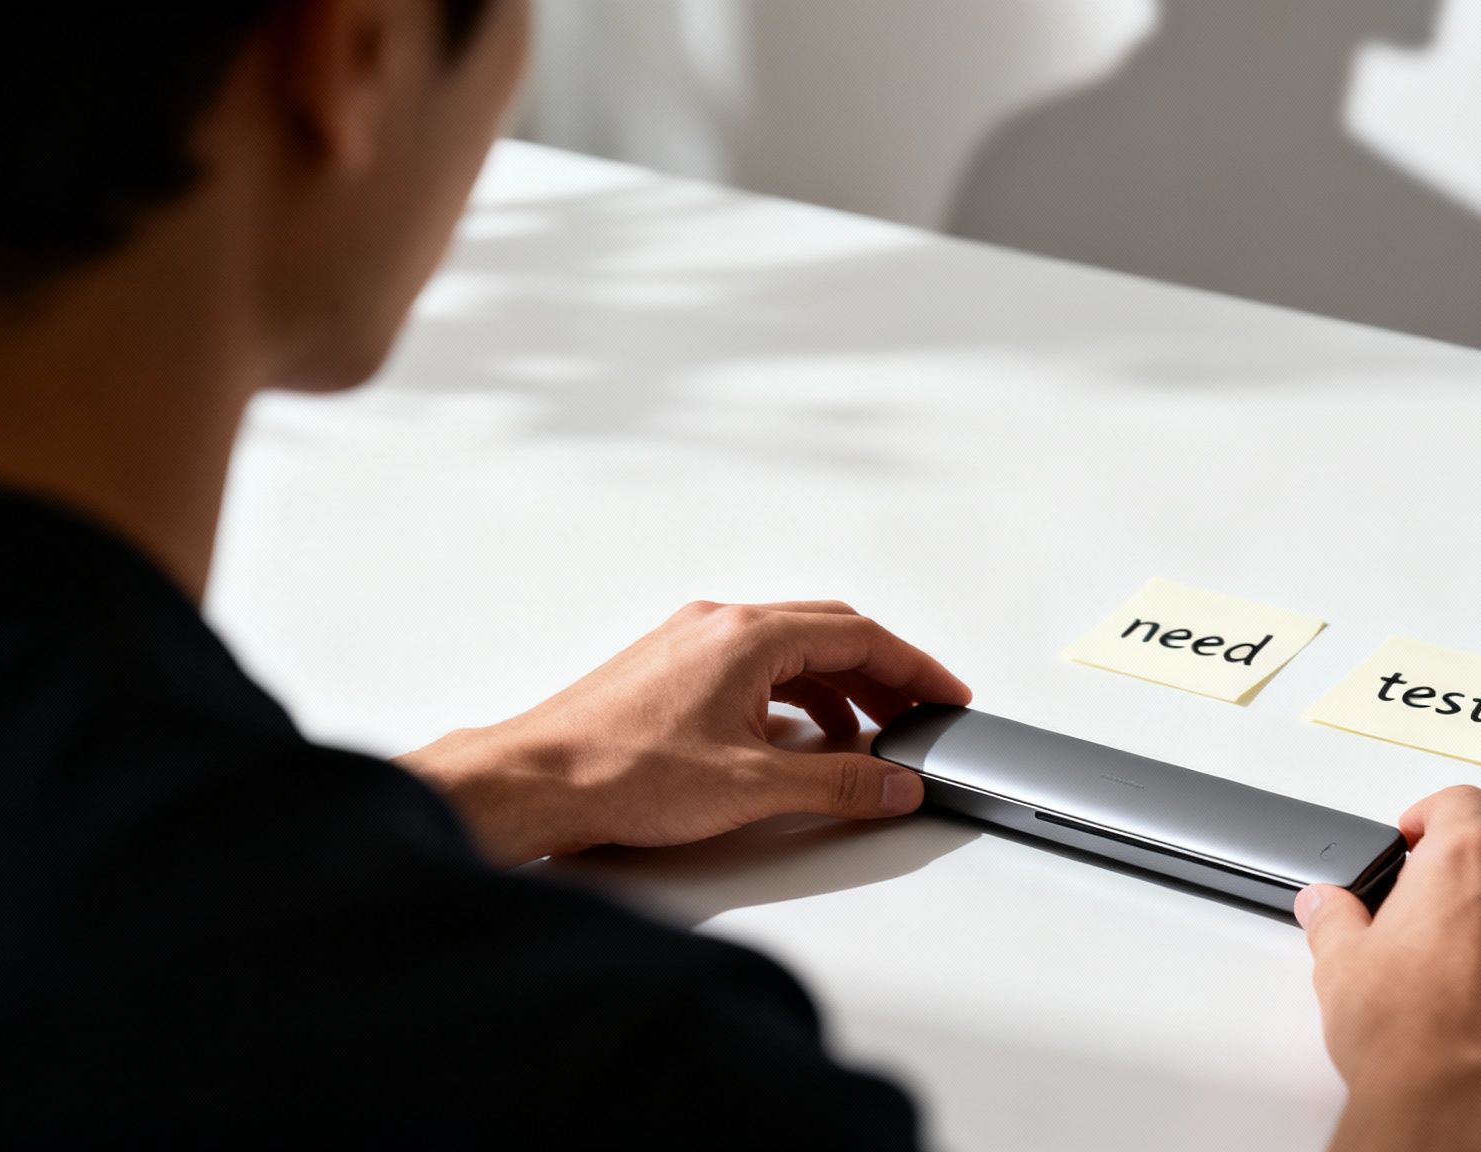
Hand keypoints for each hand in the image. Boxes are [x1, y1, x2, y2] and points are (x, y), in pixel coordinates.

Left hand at [398, 600, 970, 867]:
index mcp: (748, 635)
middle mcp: (719, 625)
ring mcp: (690, 644)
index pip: (860, 636)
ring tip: (866, 738)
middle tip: (918, 715)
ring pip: (790, 651)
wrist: (533, 782)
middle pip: (829, 633)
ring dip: (837, 688)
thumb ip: (838, 782)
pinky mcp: (668, 670)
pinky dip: (792, 697)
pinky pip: (753, 669)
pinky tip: (797, 741)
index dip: (915, 669)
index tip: (947, 697)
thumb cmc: (619, 772)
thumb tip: (896, 784)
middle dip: (883, 675)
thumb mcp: (752, 786)